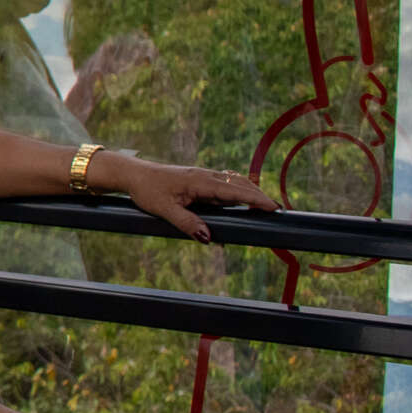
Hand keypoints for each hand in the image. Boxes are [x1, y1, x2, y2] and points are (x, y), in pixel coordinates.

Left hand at [103, 155, 275, 242]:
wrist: (133, 174)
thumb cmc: (147, 191)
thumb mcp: (164, 210)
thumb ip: (186, 223)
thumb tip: (208, 238)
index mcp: (200, 182)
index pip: (234, 191)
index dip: (256, 199)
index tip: (274, 207)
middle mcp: (205, 176)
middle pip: (239, 185)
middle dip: (259, 196)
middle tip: (277, 210)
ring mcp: (202, 176)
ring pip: (233, 183)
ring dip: (250, 192)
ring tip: (266, 206)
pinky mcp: (199, 179)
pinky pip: (224, 184)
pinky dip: (238, 191)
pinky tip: (243, 198)